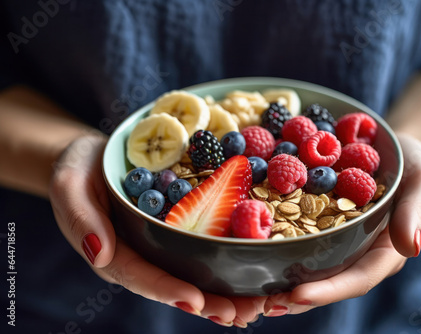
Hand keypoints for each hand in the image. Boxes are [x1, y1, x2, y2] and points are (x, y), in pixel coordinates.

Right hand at [48, 135, 264, 326]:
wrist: (95, 157)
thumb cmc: (78, 170)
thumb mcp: (69, 185)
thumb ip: (81, 219)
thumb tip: (99, 254)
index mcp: (112, 252)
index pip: (140, 275)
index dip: (166, 289)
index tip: (194, 300)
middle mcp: (140, 255)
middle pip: (173, 283)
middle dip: (207, 301)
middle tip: (240, 314)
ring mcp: (159, 245)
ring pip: (191, 272)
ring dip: (223, 290)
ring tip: (254, 305)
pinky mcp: (175, 230)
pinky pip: (200, 248)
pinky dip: (224, 262)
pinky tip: (250, 272)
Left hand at [261, 134, 420, 315]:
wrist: (391, 148)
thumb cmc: (413, 166)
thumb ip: (415, 213)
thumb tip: (412, 247)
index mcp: (385, 251)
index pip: (358, 279)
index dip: (328, 291)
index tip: (297, 296)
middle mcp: (359, 252)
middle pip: (328, 282)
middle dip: (297, 297)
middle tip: (265, 304)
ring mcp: (339, 240)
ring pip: (310, 267)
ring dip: (282, 281)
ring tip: (252, 292)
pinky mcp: (322, 223)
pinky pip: (300, 239)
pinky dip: (278, 248)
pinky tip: (254, 249)